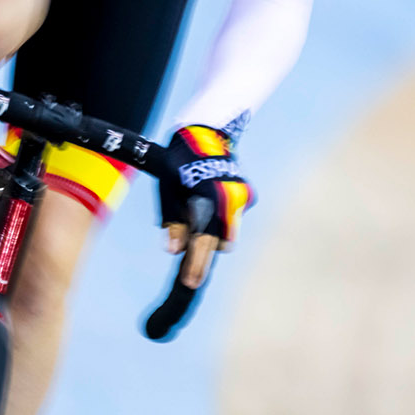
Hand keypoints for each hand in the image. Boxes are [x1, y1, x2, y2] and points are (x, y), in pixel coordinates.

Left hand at [157, 125, 253, 288]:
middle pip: (219, 241)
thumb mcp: (168, 189)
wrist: (205, 130)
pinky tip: (206, 195)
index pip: (204, 242)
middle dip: (204, 245)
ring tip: (193, 207)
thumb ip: (173, 220)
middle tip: (185, 242)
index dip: (197, 265)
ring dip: (212, 229)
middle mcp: (232, 201)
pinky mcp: (246, 193)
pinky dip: (219, 214)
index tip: (191, 284)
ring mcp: (242, 197)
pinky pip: (231, 215)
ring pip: (226, 230)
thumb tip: (175, 250)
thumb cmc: (179, 160)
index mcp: (211, 199)